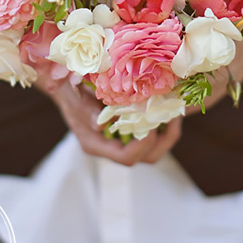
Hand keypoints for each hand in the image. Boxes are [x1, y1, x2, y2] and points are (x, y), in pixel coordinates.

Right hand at [35, 73, 181, 165]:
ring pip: (153, 149)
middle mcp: (110, 146)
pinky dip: (164, 123)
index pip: (126, 157)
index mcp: (95, 145)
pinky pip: (153, 134)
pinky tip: (169, 106)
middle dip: (163, 140)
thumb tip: (100, 125)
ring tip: (175, 111)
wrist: (67, 85)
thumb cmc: (68, 90)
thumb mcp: (72, 98)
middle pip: (145, 157)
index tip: (152, 124)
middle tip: (171, 117)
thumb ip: (85, 111)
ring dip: (168, 133)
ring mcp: (121, 138)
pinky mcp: (130, 128)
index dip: (143, 144)